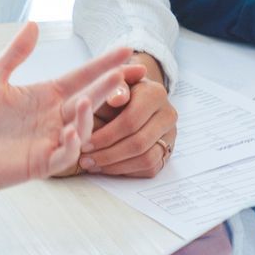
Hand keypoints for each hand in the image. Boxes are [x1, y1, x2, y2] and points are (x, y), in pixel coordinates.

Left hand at [0, 23, 144, 193]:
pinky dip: (71, 144)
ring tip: (83, 99)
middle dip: (108, 86)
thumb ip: (16, 53)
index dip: (102, 64)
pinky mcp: (40, 163)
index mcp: (43, 95)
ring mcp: (48, 140)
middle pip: (89, 99)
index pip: (80, 77)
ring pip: (81, 128)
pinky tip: (69, 131)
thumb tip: (34, 25)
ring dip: (87, 114)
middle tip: (125, 72)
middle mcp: (51, 117)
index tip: (126, 50)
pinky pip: (65, 155)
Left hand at [84, 52, 177, 177]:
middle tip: (85, 160)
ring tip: (93, 165)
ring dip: (116, 166)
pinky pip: (150, 168)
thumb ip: (114, 88)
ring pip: (146, 159)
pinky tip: (106, 167)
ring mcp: (170, 135)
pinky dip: (126, 170)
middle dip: (108, 154)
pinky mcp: (168, 151)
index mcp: (155, 93)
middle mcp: (168, 114)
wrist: (135, 98)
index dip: (106, 135)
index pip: (131, 120)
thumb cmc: (118, 91)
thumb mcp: (113, 83)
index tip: (84, 143)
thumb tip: (115, 99)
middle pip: (139, 143)